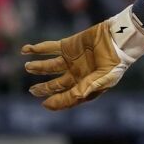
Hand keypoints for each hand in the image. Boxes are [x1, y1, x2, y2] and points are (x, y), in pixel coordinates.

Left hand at [21, 7, 143, 110]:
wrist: (118, 39)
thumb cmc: (115, 62)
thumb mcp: (105, 77)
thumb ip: (88, 87)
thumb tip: (75, 97)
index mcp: (84, 86)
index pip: (67, 97)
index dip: (56, 102)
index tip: (45, 104)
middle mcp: (75, 75)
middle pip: (55, 84)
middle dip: (43, 88)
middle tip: (32, 91)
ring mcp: (70, 60)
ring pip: (49, 66)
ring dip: (38, 68)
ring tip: (27, 67)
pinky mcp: (67, 45)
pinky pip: (48, 48)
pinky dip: (37, 49)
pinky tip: (25, 50)